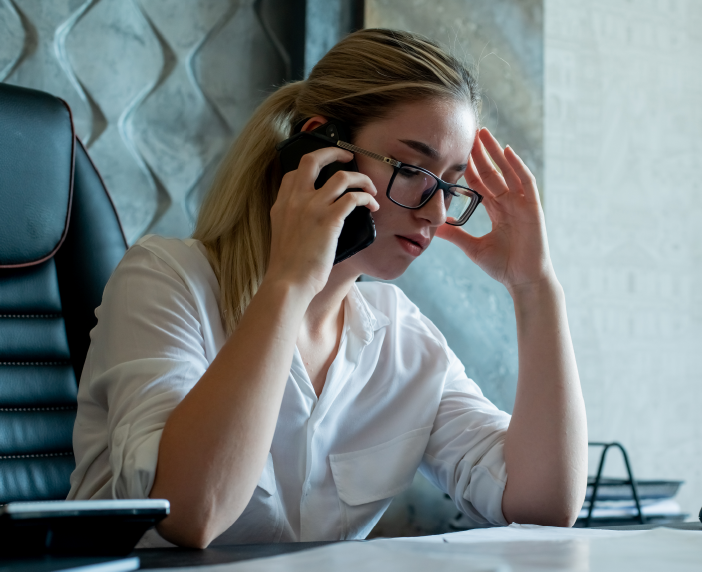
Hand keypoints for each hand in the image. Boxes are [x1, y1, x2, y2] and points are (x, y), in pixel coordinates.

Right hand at [267, 147, 378, 296]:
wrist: (287, 283)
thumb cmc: (289, 268)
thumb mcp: (283, 236)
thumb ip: (294, 222)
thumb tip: (314, 221)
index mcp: (282, 204)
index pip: (295, 172)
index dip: (313, 166)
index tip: (326, 171)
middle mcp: (295, 200)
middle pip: (314, 159)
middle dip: (335, 152)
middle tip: (349, 156)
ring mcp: (312, 208)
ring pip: (342, 176)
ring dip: (361, 178)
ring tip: (370, 188)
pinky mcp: (329, 220)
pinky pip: (353, 197)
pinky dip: (366, 197)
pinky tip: (372, 205)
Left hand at [436, 127, 554, 293]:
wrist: (523, 281)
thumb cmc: (503, 266)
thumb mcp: (472, 247)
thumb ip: (455, 235)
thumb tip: (433, 228)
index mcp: (497, 211)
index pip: (481, 184)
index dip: (471, 168)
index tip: (458, 152)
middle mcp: (510, 204)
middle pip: (493, 172)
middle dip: (481, 153)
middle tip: (469, 133)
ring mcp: (522, 204)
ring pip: (508, 171)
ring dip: (496, 152)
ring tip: (484, 133)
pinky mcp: (533, 208)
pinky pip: (526, 182)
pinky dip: (518, 166)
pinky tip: (507, 151)